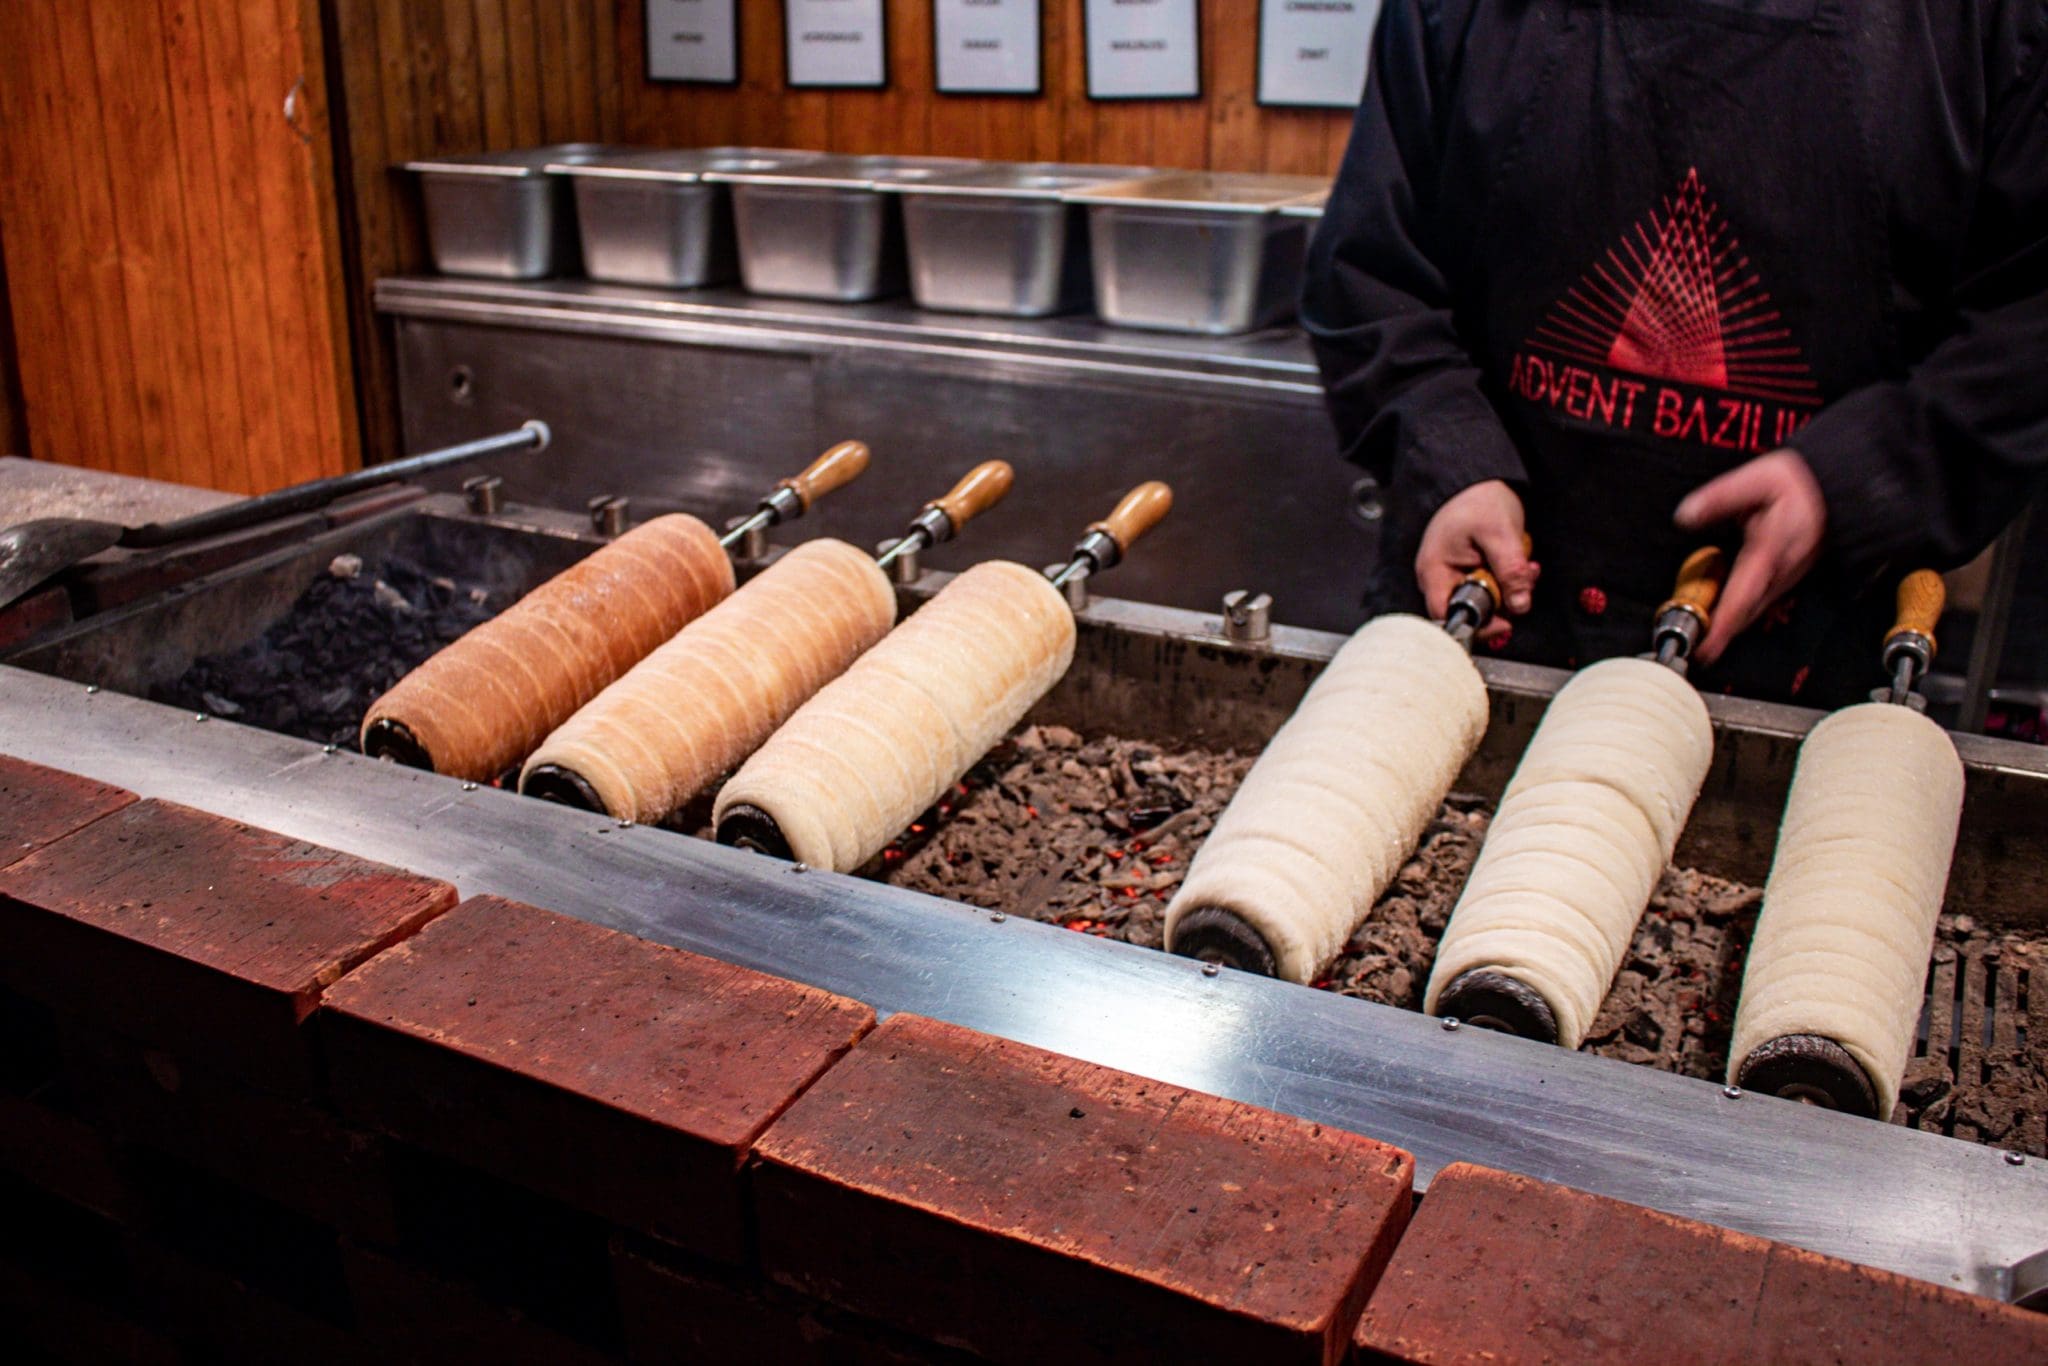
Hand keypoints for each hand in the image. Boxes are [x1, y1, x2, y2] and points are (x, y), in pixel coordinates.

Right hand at [1416, 480, 1537, 645]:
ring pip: (1483, 598)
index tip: (1504, 622)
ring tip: (1525, 567)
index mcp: (1435, 570)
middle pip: (1468, 609)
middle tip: (1523, 584)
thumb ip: (1510, 571)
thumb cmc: (1479, 499)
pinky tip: (1518, 563)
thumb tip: (1519, 605)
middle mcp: (1438, 576)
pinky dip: (1507, 578)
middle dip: (1501, 601)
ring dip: (1508, 588)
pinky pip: (1488, 585)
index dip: (1476, 623)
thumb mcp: (1500, 534)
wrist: (1480, 478)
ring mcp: (1452, 572)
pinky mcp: (1467, 568)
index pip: (1447, 616)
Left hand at [1674, 450, 1826, 665]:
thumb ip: (1720, 497)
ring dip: (1733, 627)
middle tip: (1698, 654)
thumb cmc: (1800, 482)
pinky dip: (1743, 613)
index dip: (1724, 625)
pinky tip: (1727, 620)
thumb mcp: (1758, 479)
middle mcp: (1781, 570)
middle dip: (1723, 635)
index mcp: (1769, 550)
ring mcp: (1788, 575)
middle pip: (1747, 612)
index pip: (1742, 595)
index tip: (1706, 648)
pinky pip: (1763, 600)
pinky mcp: (1790, 574)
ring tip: (1707, 645)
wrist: (1842, 488)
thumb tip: (1686, 515)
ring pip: (1756, 609)